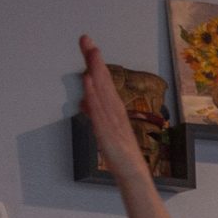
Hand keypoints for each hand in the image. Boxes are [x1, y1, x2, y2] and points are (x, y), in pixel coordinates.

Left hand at [77, 35, 147, 182]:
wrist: (134, 177)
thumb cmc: (121, 156)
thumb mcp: (104, 131)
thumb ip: (95, 113)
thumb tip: (84, 99)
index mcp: (114, 111)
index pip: (104, 82)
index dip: (96, 63)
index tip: (89, 45)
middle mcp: (115, 112)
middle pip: (104, 82)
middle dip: (95, 60)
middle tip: (86, 39)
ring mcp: (113, 121)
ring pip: (102, 92)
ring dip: (95, 71)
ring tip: (90, 53)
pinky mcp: (108, 133)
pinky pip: (99, 111)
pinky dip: (93, 95)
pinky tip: (88, 82)